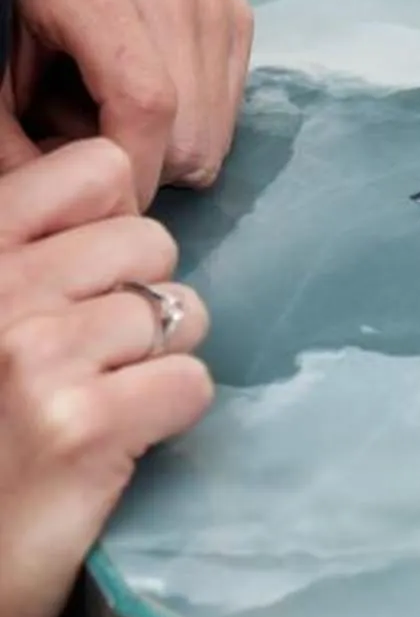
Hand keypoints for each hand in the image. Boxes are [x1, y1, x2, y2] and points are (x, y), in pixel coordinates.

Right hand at [0, 139, 211, 616]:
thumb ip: (32, 256)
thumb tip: (125, 209)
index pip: (99, 170)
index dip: (114, 224)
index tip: (87, 280)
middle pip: (152, 244)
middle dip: (140, 303)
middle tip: (89, 365)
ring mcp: (36, 356)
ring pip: (180, 312)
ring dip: (154, 362)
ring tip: (95, 406)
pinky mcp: (83, 427)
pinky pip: (191, 384)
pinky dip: (168, 418)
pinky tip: (114, 446)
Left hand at [4, 0, 251, 204]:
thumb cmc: (14, 15)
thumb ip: (10, 148)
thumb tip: (56, 209)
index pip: (145, 102)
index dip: (134, 169)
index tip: (107, 202)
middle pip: (188, 126)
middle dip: (148, 168)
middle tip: (98, 154)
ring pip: (215, 128)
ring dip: (171, 150)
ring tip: (119, 121)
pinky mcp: (234, 8)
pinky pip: (231, 108)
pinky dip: (195, 127)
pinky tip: (152, 102)